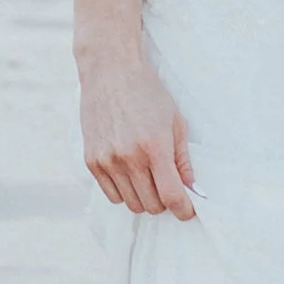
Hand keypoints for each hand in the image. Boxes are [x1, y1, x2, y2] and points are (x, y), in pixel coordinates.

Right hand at [79, 44, 196, 217]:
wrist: (110, 72)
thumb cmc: (147, 93)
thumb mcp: (175, 121)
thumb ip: (183, 159)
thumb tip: (191, 188)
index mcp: (154, 147)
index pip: (170, 196)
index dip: (183, 209)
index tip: (187, 211)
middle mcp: (128, 158)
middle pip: (151, 204)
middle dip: (164, 201)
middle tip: (169, 186)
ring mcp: (107, 161)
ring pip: (131, 203)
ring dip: (145, 197)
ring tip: (149, 177)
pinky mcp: (91, 161)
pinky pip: (111, 194)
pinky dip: (124, 191)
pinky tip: (131, 174)